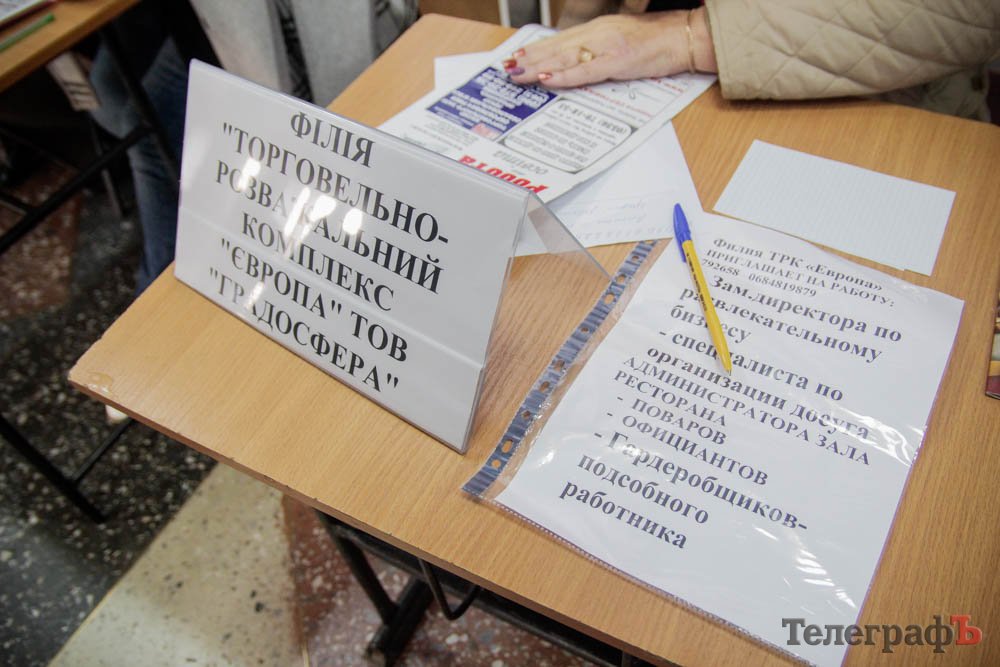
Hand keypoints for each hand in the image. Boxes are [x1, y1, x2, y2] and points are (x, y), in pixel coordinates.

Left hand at [505, 8, 715, 88]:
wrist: (684, 37)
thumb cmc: (657, 43)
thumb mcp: (620, 41)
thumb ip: (597, 50)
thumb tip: (575, 63)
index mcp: (598, 30)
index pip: (560, 40)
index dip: (536, 48)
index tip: (516, 55)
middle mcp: (598, 33)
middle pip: (557, 47)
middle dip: (529, 58)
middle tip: (507, 68)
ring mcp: (607, 46)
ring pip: (565, 57)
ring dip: (539, 66)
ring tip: (518, 73)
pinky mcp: (618, 61)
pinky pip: (586, 70)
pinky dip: (565, 75)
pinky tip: (548, 78)